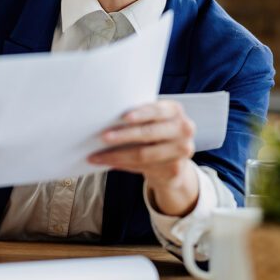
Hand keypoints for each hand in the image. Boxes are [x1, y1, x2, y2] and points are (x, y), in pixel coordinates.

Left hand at [89, 100, 198, 215]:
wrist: (174, 158)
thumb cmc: (155, 132)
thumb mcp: (152, 120)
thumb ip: (137, 117)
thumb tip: (105, 121)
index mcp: (174, 110)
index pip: (157, 110)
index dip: (141, 114)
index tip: (124, 117)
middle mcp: (183, 129)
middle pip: (149, 133)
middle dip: (124, 135)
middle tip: (103, 137)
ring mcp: (181, 150)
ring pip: (143, 154)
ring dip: (116, 155)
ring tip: (96, 156)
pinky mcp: (175, 169)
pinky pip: (142, 167)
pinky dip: (122, 165)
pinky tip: (108, 163)